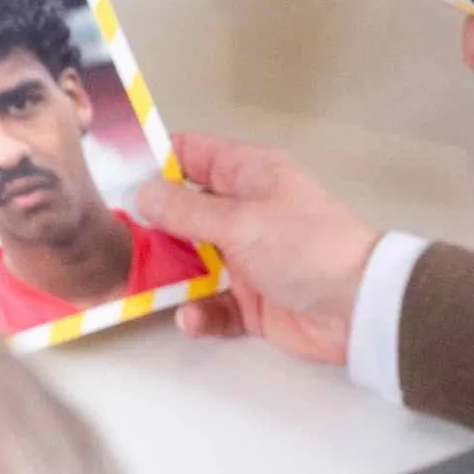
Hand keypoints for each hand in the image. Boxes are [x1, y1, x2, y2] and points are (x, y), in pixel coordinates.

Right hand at [135, 131, 378, 364]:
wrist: (361, 309)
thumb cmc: (304, 246)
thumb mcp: (241, 221)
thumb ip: (185, 210)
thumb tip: (141, 193)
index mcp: (246, 175)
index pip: (191, 154)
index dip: (154, 161)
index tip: (112, 176)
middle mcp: (241, 211)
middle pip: (181, 211)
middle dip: (149, 226)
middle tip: (114, 240)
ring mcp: (244, 258)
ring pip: (189, 261)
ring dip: (168, 276)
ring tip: (143, 288)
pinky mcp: (249, 301)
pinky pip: (210, 304)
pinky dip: (198, 313)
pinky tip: (191, 320)